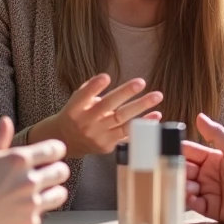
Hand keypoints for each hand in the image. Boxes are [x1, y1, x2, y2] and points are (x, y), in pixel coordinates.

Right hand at [0, 116, 69, 223]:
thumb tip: (6, 121)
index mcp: (19, 159)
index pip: (55, 149)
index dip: (55, 150)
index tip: (50, 154)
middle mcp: (30, 181)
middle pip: (62, 171)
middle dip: (56, 170)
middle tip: (46, 174)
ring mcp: (31, 204)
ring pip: (60, 194)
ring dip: (52, 192)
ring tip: (39, 194)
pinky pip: (42, 216)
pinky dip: (34, 213)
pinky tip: (20, 212)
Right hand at [31, 74, 162, 158]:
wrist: (66, 142)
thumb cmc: (75, 115)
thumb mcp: (75, 101)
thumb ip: (89, 90)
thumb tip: (105, 79)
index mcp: (75, 108)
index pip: (84, 96)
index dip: (94, 87)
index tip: (106, 77)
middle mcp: (86, 122)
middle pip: (107, 106)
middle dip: (125, 93)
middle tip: (141, 82)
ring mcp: (98, 135)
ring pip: (122, 121)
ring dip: (141, 108)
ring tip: (157, 96)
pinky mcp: (108, 145)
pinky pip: (128, 135)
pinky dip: (142, 125)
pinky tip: (155, 116)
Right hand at [182, 114, 223, 223]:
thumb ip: (216, 133)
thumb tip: (198, 115)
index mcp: (213, 158)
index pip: (189, 152)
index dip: (178, 151)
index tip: (167, 151)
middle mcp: (209, 174)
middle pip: (184, 170)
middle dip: (178, 170)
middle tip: (180, 172)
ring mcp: (209, 191)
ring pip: (186, 187)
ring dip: (183, 185)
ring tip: (190, 186)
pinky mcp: (211, 209)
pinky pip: (194, 205)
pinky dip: (189, 201)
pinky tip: (192, 197)